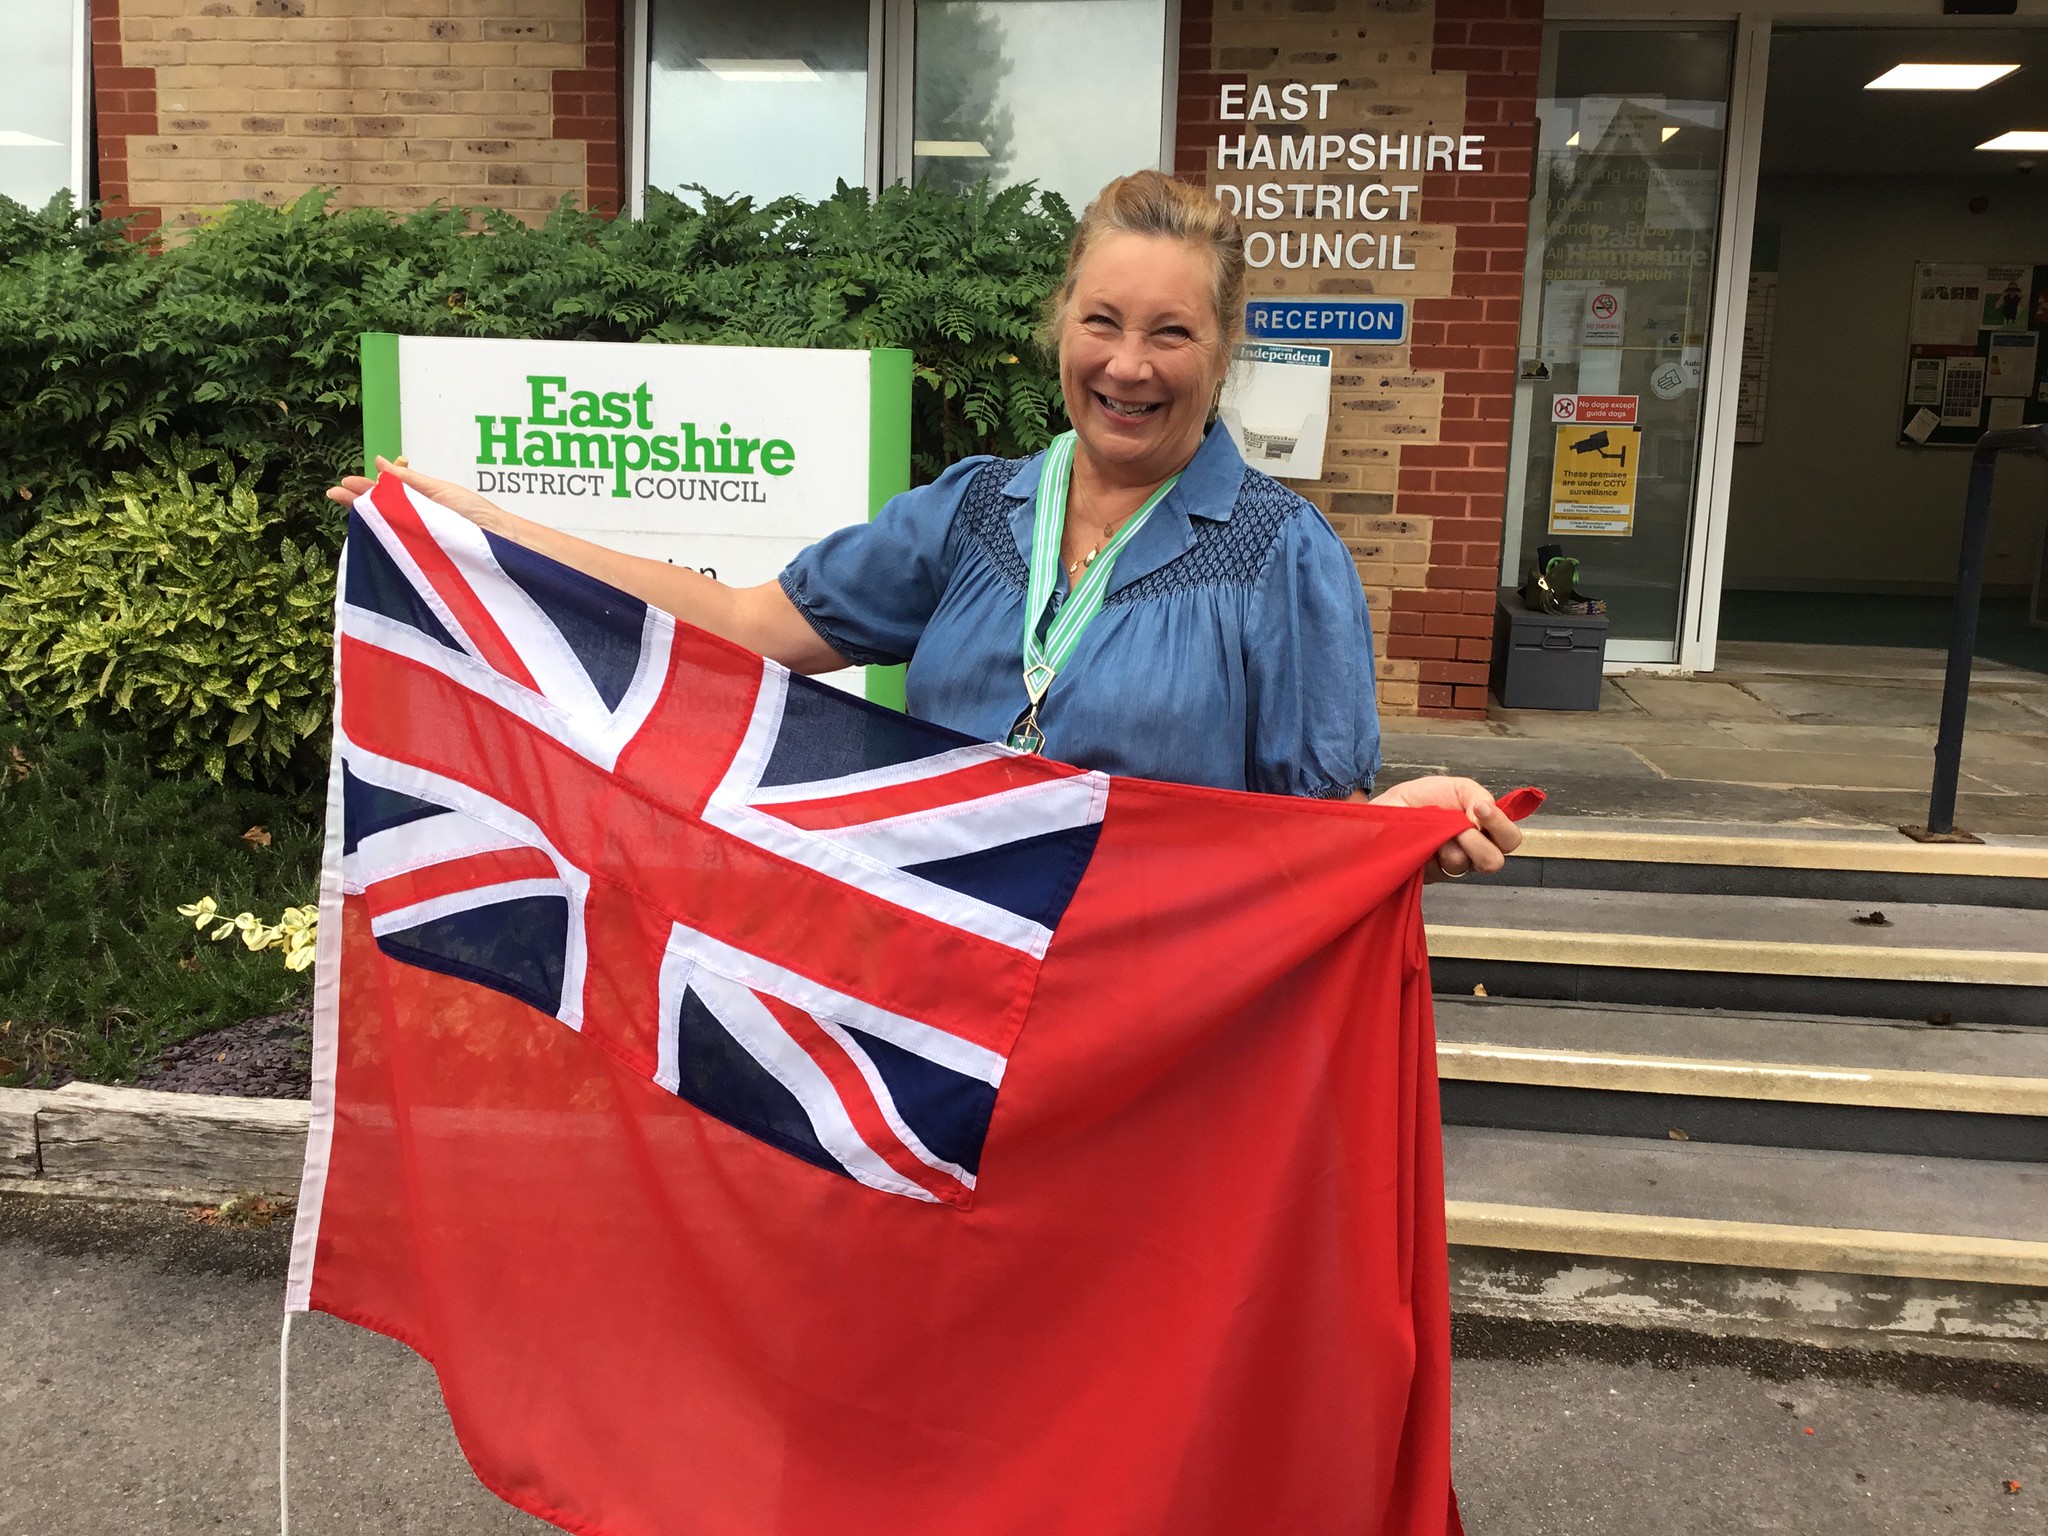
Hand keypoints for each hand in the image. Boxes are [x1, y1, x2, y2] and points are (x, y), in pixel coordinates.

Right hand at [326, 456, 511, 533]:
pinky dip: (386, 543)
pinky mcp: (424, 560)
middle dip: (358, 503)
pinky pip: (401, 551)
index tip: (342, 485)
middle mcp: (413, 525)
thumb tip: (379, 461)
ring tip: (347, 506)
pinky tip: (370, 532)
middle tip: (334, 493)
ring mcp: (417, 543)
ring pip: (386, 531)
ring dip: (368, 519)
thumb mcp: (438, 490)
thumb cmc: (476, 514)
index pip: (382, 497)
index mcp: (415, 506)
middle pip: (380, 513)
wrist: (502, 540)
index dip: (363, 491)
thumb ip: (407, 480)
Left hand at [1369, 775, 1522, 880]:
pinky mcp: (1430, 874)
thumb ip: (1478, 795)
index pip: (1510, 839)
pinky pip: (1438, 869)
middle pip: (1494, 861)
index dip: (1500, 825)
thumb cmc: (1424, 797)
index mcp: (1486, 830)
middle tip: (1458, 827)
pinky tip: (1422, 840)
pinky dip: (1430, 850)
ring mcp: (1452, 865)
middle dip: (1476, 842)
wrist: (1390, 805)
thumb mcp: (1456, 786)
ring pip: (1464, 865)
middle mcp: (1474, 851)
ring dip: (1448, 843)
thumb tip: (1485, 813)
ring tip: (1433, 830)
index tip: (1479, 808)